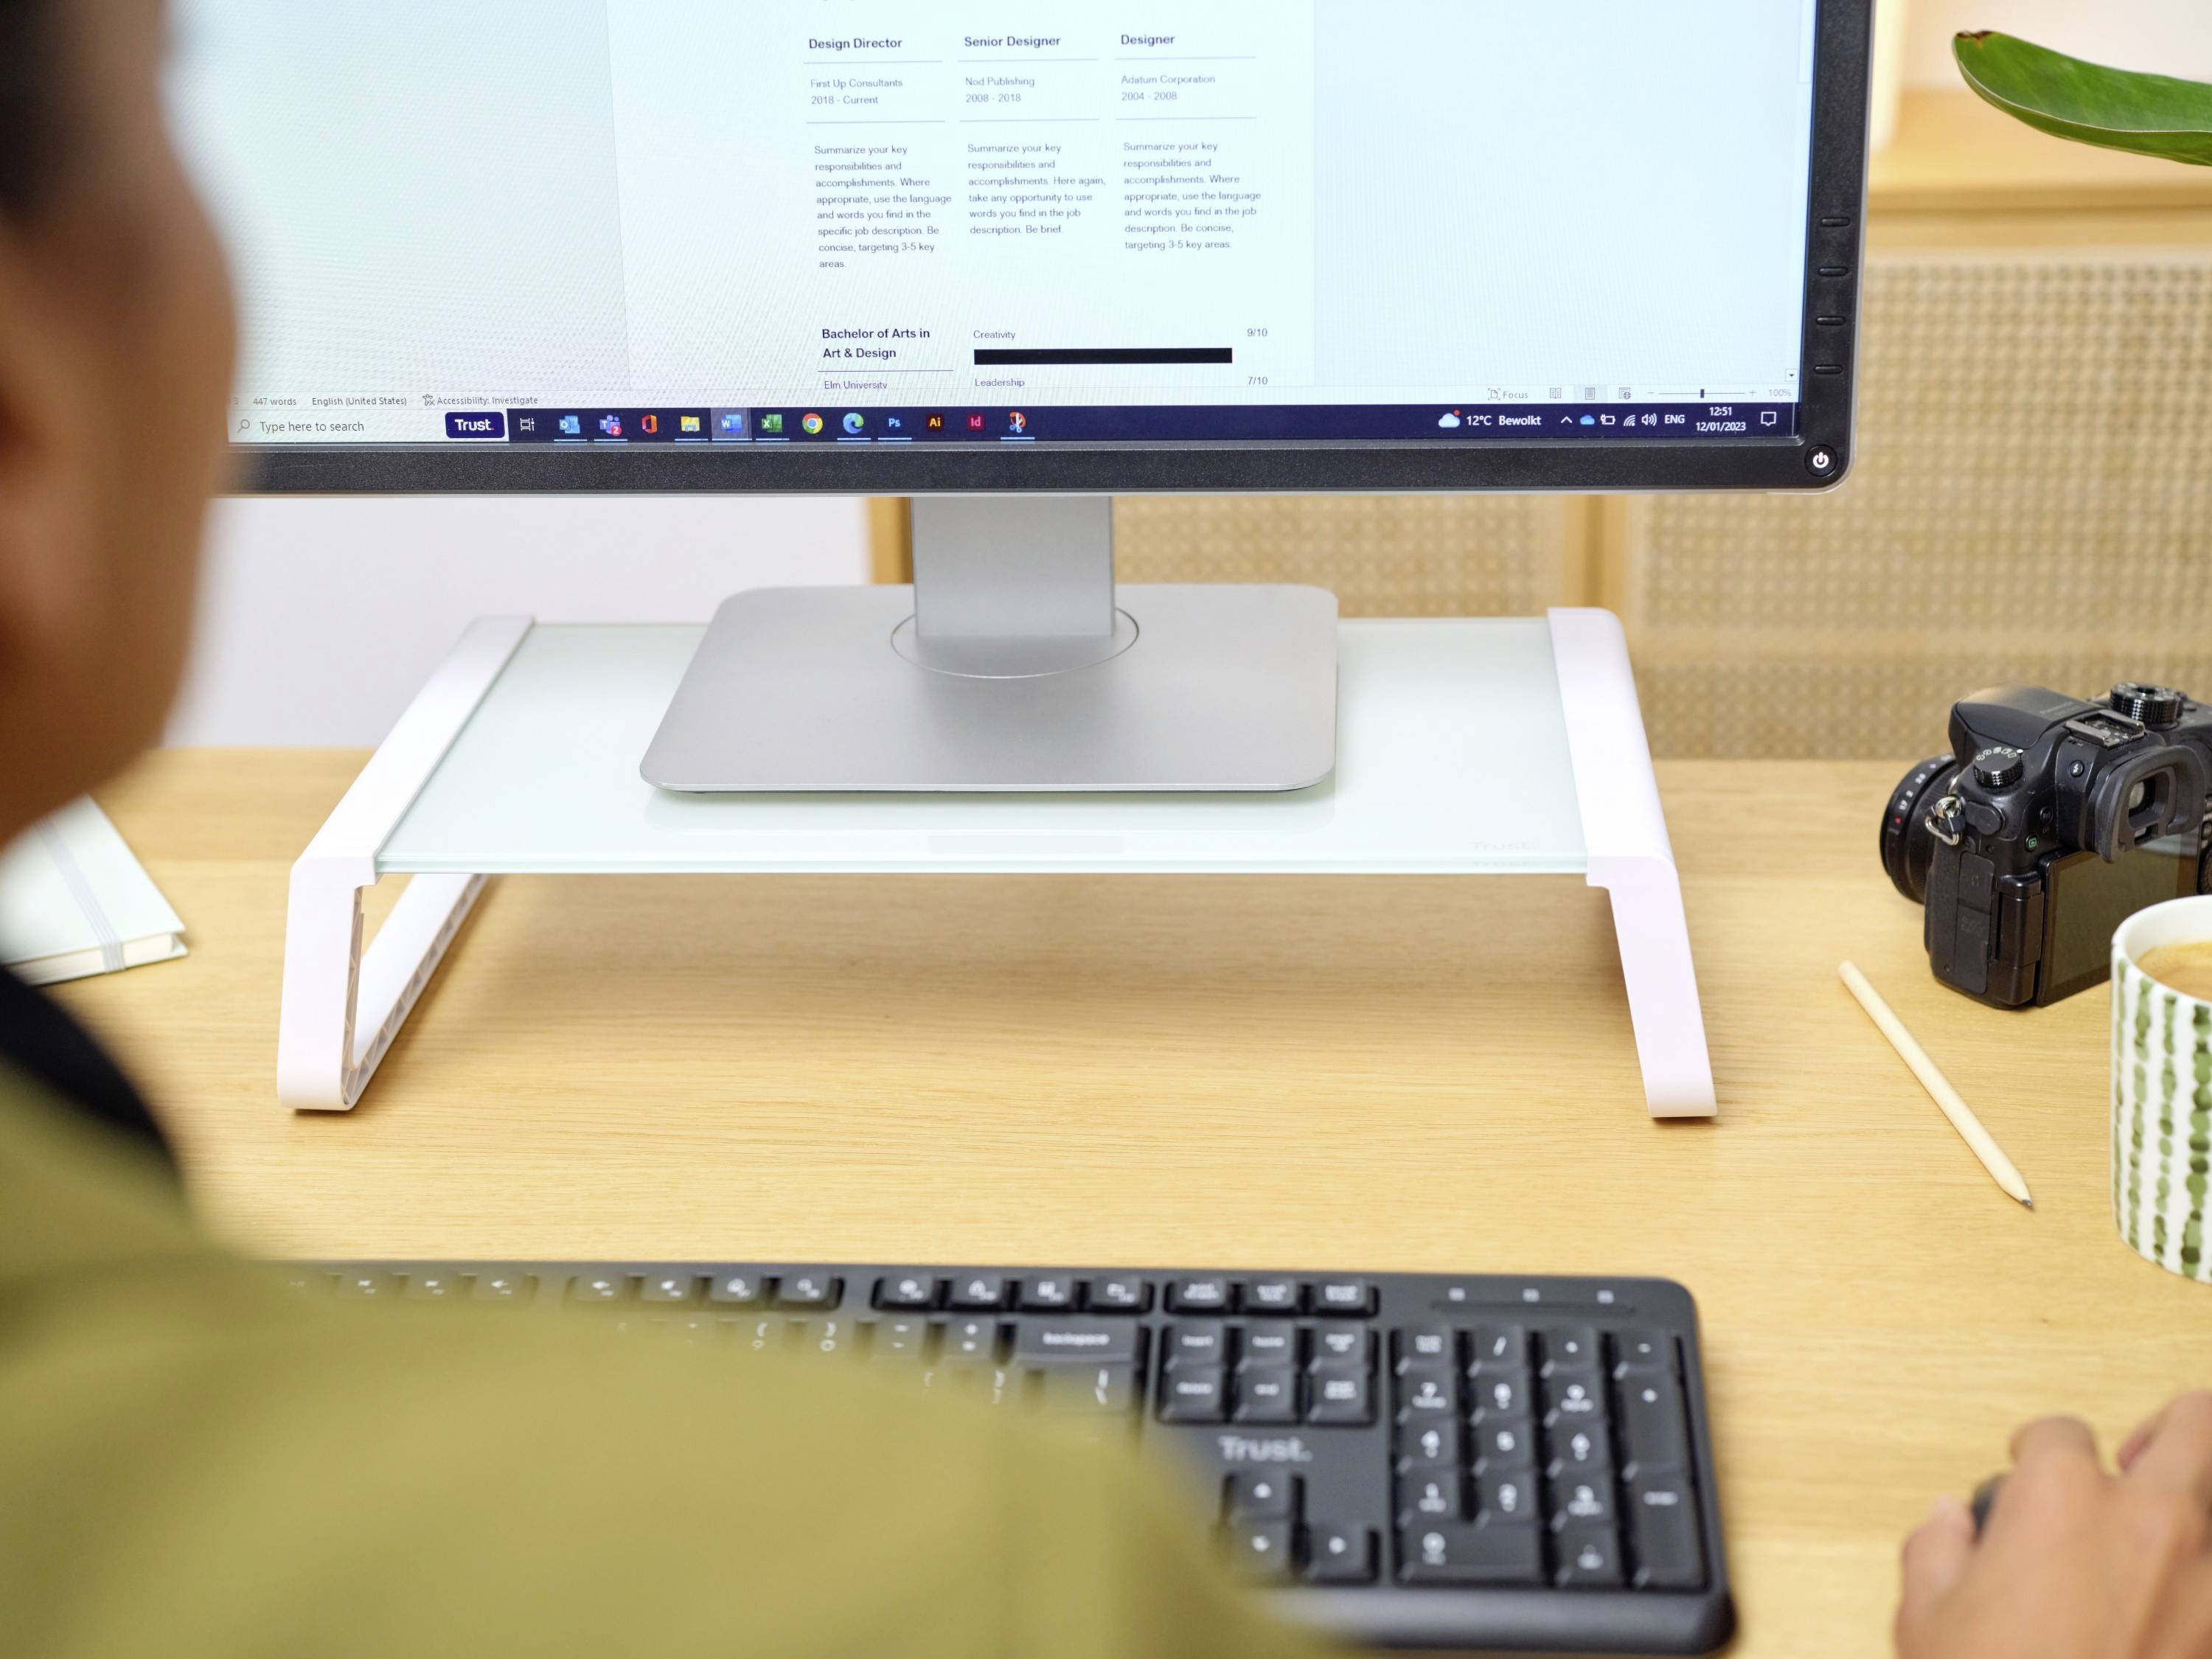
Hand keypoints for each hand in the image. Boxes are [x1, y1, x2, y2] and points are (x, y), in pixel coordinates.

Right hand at [1896, 1392, 2211, 1657]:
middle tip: (2140, 1457)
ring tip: (2173, 1528)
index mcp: (2063, 1497)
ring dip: (2199, 1500)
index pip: (2060, 1433)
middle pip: (2194, 1422)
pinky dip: (2206, 1588)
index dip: (2037, 1454)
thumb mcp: (1926, 1621)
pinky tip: (2179, 1611)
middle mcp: (2153, 1518)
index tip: (2027, 1478)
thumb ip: (1937, 1551)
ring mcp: (2210, 1580)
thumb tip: (1952, 1523)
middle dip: (2169, 1428)